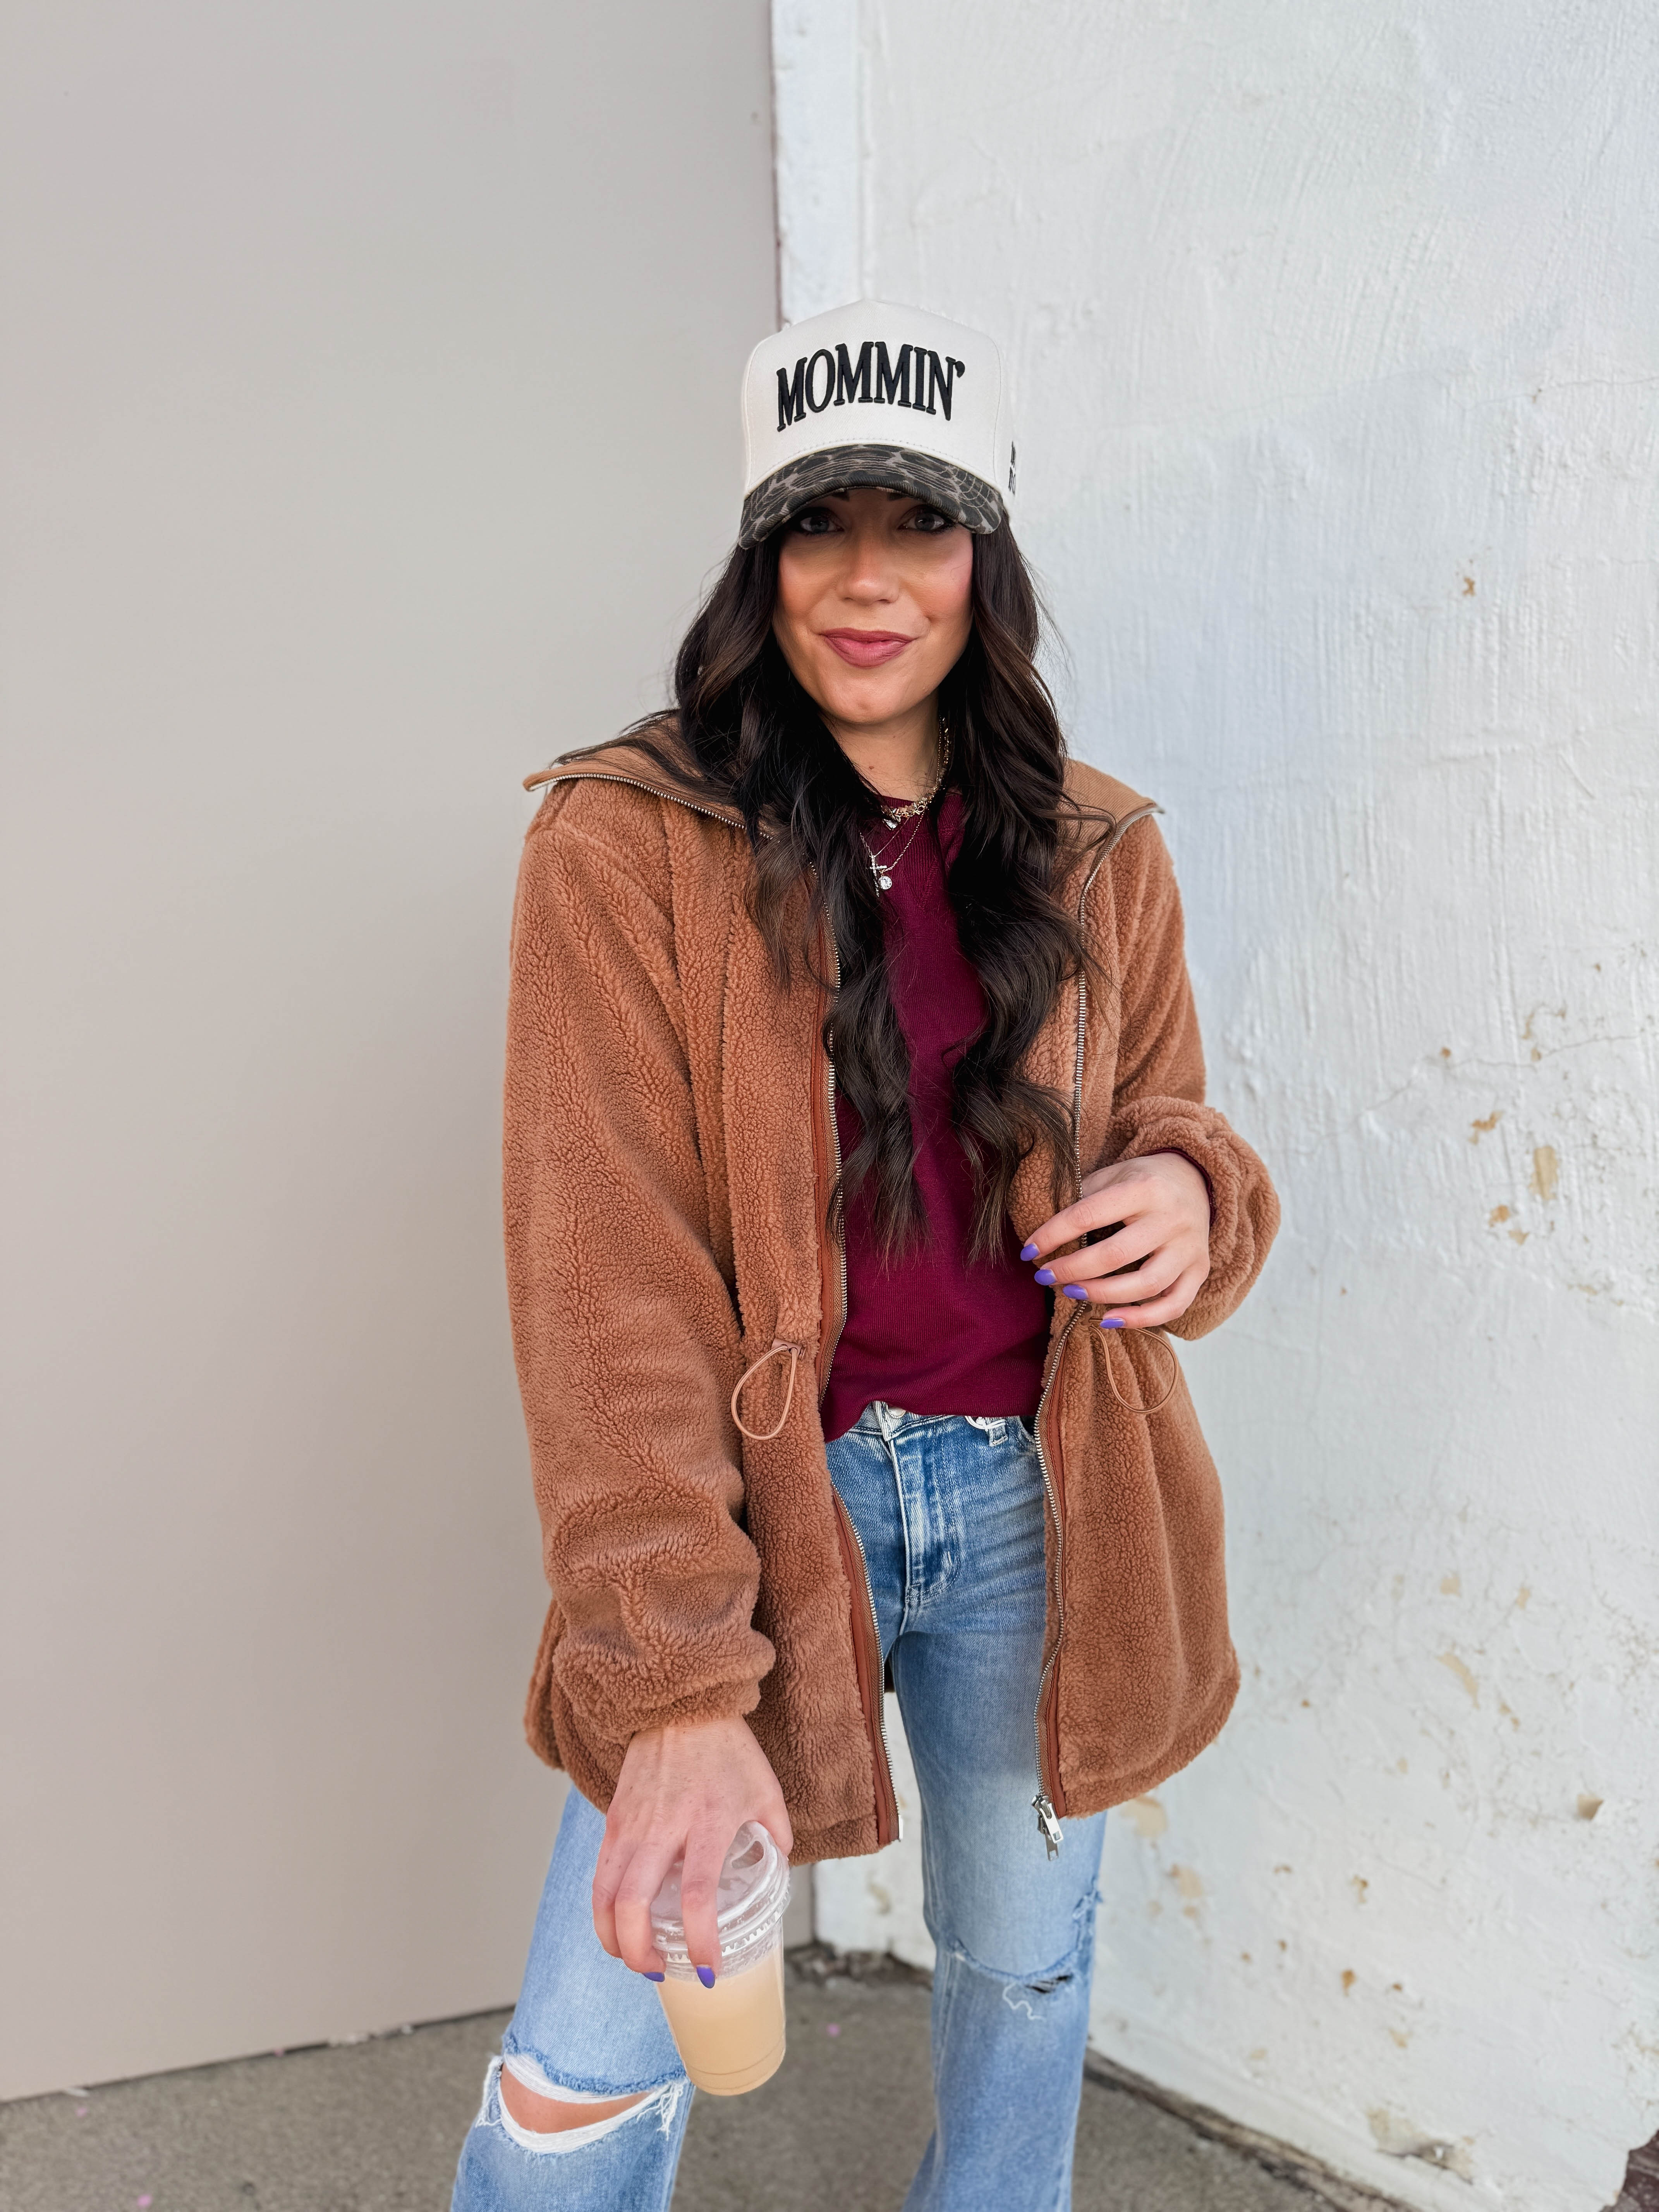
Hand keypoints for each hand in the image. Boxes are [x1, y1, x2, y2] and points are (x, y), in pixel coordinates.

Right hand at [592, 1715, 792, 1982]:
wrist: (681, 1705)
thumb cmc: (728, 1748)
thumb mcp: (765, 1789)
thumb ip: (775, 1833)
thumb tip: (779, 1867)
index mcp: (708, 1822)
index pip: (698, 1895)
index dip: (700, 1940)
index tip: (708, 1970)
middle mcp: (663, 1826)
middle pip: (633, 1903)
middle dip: (638, 1951)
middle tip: (658, 1971)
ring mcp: (631, 1823)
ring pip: (605, 1894)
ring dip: (612, 1936)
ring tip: (633, 1956)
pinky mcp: (613, 1818)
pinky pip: (600, 1873)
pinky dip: (604, 1907)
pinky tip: (619, 1922)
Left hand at [1020, 1150, 1210, 1329]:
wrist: (1197, 1178)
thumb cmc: (1145, 1179)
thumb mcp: (1114, 1174)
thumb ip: (1085, 1198)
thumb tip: (1046, 1233)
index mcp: (1144, 1189)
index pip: (1088, 1215)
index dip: (1052, 1235)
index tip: (1028, 1251)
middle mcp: (1171, 1219)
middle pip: (1115, 1255)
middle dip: (1072, 1270)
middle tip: (1044, 1276)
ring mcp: (1189, 1248)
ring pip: (1145, 1285)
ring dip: (1101, 1295)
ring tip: (1072, 1293)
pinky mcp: (1199, 1269)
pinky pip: (1173, 1304)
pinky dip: (1141, 1318)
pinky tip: (1109, 1319)